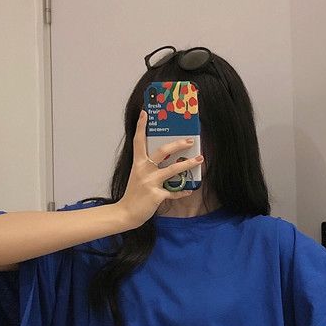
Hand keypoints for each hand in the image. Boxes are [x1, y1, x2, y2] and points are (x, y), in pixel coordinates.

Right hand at [117, 110, 204, 228]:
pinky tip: (189, 190)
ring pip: (173, 170)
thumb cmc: (133, 195)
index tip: (145, 112)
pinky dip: (182, 191)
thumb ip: (149, 168)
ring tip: (200, 159)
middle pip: (162, 151)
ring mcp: (150, 183)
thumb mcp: (137, 177)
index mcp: (138, 164)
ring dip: (188, 164)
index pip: (138, 141)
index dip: (141, 126)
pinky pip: (174, 192)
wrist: (126, 213)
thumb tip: (167, 161)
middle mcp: (144, 170)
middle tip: (190, 140)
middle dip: (178, 144)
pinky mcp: (157, 195)